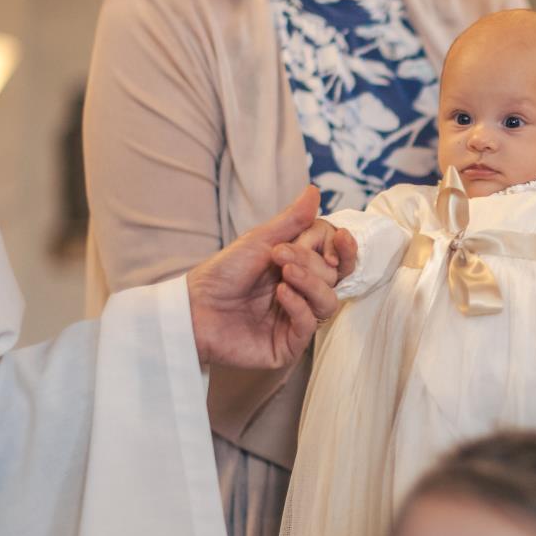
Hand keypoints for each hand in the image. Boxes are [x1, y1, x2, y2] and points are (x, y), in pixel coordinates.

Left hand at [187, 186, 346, 368]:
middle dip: (310, 261)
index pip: (338, 258)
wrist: (193, 307)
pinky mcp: (288, 345)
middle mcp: (303, 294)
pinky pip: (309, 325)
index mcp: (301, 269)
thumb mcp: (259, 241)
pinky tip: (280, 294)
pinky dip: (298, 306)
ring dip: (311, 282)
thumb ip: (292, 220)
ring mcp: (297, 320)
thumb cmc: (223, 274)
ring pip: (328, 302)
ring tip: (284, 273)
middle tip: (280, 254)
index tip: (339, 237)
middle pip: (333, 277)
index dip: (342, 248)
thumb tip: (314, 190)